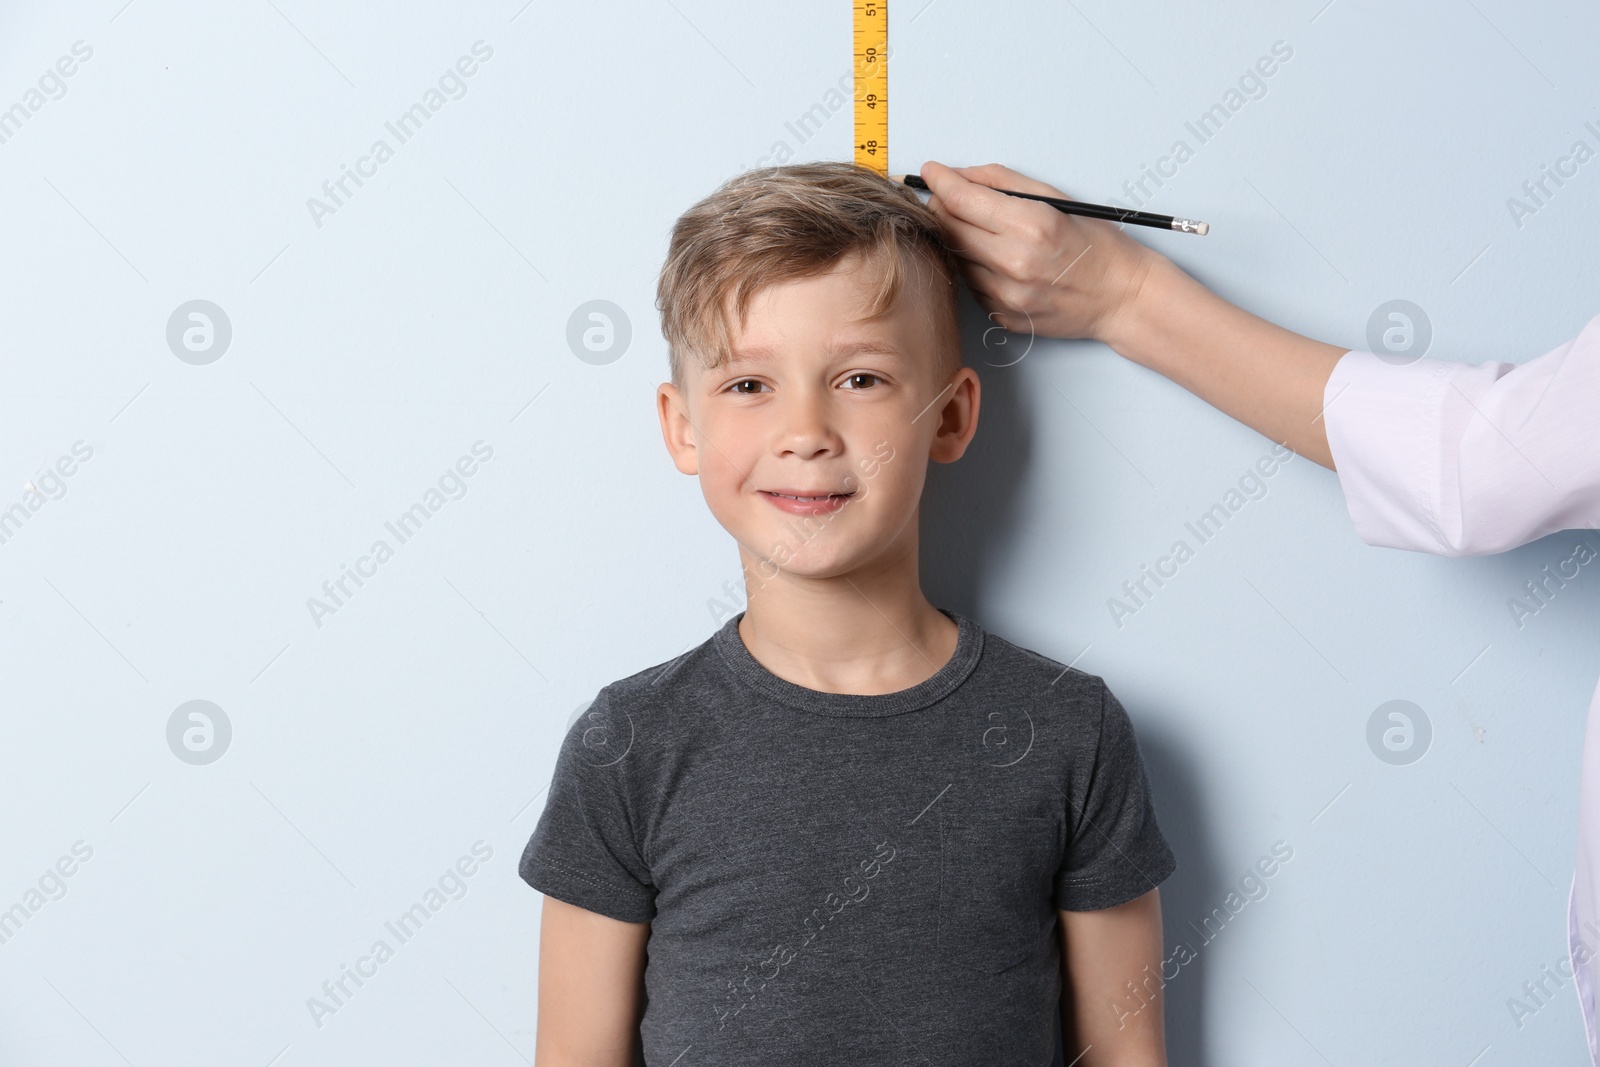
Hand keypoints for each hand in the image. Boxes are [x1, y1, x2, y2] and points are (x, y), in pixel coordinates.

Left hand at [918, 161, 1161, 345]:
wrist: (1121, 297)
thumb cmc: (1096, 246)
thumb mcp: (1056, 198)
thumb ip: (1003, 182)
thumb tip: (961, 175)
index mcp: (1031, 225)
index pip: (962, 200)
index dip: (940, 181)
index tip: (930, 171)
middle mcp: (1015, 263)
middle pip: (950, 228)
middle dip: (943, 207)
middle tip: (949, 196)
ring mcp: (1007, 295)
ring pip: (956, 258)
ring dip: (959, 239)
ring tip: (984, 230)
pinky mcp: (1003, 317)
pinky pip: (971, 285)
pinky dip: (976, 267)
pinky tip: (997, 260)